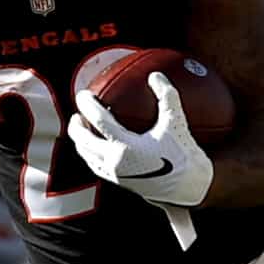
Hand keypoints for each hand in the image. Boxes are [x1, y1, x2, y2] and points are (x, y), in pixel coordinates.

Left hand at [68, 76, 213, 207]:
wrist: (188, 189)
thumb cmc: (183, 155)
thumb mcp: (177, 123)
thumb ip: (167, 96)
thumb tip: (155, 74)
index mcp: (126, 147)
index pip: (98, 121)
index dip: (87, 105)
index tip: (83, 94)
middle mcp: (116, 162)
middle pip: (83, 141)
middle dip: (76, 125)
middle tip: (77, 112)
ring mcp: (115, 174)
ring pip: (87, 155)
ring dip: (80, 140)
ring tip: (82, 127)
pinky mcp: (119, 182)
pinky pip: (96, 165)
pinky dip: (90, 153)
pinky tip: (96, 146)